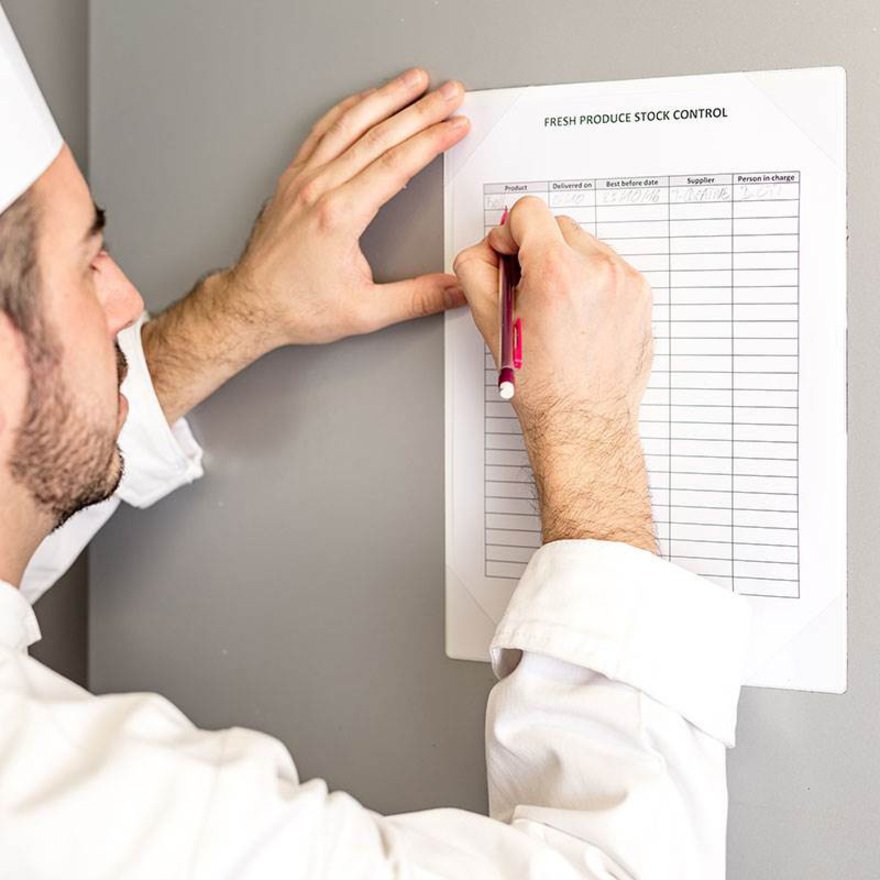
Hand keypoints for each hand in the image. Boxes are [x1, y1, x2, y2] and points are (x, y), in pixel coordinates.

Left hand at [222, 68, 469, 347]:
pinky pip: (322, 131)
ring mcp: (302, 179)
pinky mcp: (292, 179)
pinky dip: (348, 109)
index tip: (456, 125)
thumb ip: (416, 299)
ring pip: (349, 122)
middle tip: (449, 93)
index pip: (396, 163)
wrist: (251, 305)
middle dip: (421, 109)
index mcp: (339, 216)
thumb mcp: (365, 312)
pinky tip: (364, 100)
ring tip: (413, 80)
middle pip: (379, 134)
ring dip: (385, 96)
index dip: (431, 140)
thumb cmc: (297, 307)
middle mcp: (319, 188)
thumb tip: (455, 289)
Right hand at [453, 197, 656, 551]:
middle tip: (529, 292)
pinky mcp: (641, 295)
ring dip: (566, 265)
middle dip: (538, 250)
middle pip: (557, 225)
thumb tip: (486, 248)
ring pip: (584, 245)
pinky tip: (579, 317)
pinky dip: (591, 282)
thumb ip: (477, 270)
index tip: (508, 255)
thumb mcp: (490, 324)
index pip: (528, 211)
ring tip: (557, 310)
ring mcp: (625, 282)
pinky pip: (609, 267)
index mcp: (557, 274)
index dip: (509, 233)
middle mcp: (598, 270)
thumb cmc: (541, 387)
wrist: (583, 424)